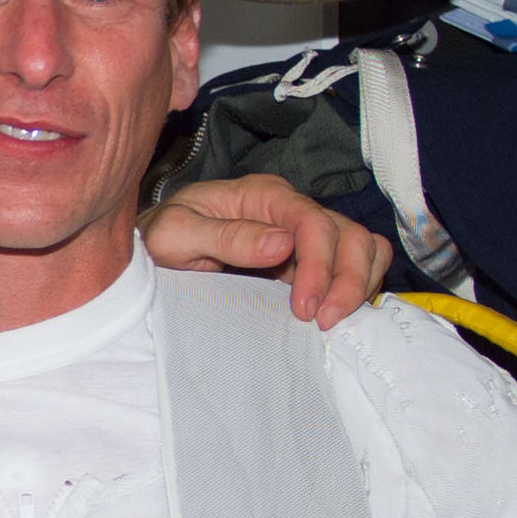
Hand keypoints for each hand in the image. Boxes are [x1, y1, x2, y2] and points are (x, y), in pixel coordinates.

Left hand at [141, 172, 389, 329]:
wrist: (155, 250)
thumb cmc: (160, 238)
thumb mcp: (175, 234)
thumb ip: (224, 236)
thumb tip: (281, 243)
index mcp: (262, 195)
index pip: (312, 222)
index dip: (318, 265)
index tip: (304, 308)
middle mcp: (290, 209)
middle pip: (349, 233)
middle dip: (347, 279)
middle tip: (325, 323)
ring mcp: (303, 234)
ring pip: (361, 247)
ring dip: (358, 284)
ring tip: (332, 322)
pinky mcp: (308, 260)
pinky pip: (353, 266)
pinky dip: (357, 287)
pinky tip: (334, 314)